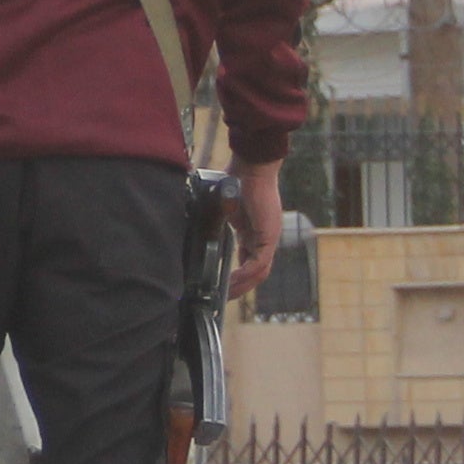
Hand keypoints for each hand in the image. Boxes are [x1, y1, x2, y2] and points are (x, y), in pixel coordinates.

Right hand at [227, 177, 284, 302]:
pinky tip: (232, 281)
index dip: (238, 275)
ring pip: (260, 271)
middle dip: (241, 286)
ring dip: (244, 285)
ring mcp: (269, 237)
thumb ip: (217, 217)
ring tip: (227, 294)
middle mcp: (265, 236)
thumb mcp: (224, 206)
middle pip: (257, 270)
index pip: (249, 259)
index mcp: (255, 230)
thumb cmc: (237, 178)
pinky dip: (246, 274)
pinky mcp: (269, 235)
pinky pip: (258, 263)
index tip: (223, 285)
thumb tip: (194, 220)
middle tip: (224, 297)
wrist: (251, 166)